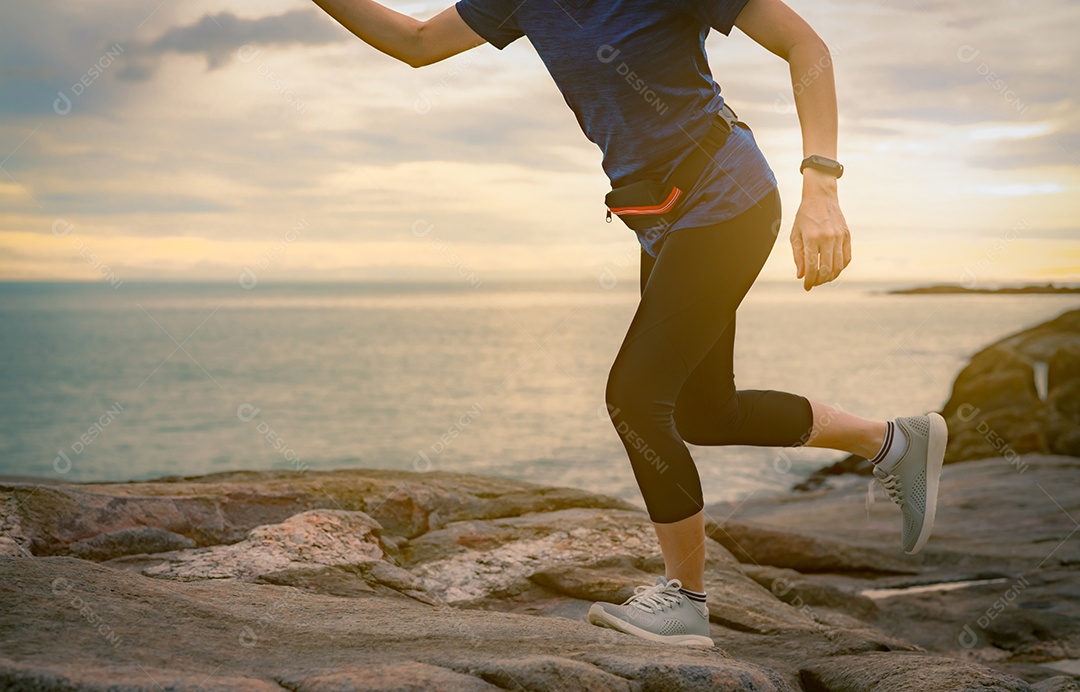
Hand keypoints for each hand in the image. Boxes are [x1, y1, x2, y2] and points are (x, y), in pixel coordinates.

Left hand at [790, 170, 850, 290]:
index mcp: (812, 238)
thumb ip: (798, 256)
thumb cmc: (804, 217)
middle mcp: (827, 238)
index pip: (812, 267)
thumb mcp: (795, 235)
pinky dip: (840, 267)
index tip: (806, 287)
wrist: (821, 197)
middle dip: (819, 281)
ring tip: (822, 278)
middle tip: (813, 283)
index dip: (809, 281)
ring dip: (830, 277)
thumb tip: (801, 275)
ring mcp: (839, 237)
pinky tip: (833, 269)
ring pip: (838, 266)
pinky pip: (847, 258)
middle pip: (827, 270)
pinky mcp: (847, 236)